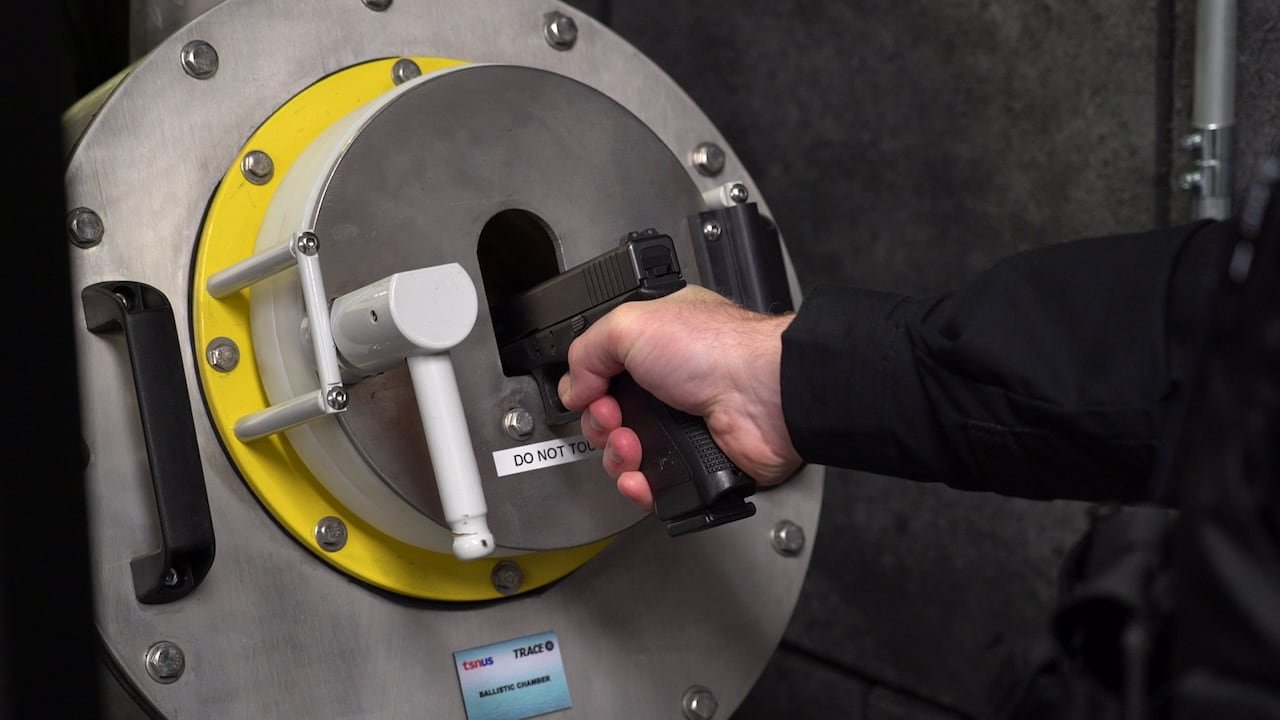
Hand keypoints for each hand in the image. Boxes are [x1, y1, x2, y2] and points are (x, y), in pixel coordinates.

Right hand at [557, 285, 802, 510]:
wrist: (765, 395)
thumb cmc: (718, 349)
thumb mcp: (630, 324)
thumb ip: (587, 351)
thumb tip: (574, 387)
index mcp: (656, 342)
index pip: (605, 369)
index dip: (589, 384)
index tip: (589, 391)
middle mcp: (671, 383)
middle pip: (610, 416)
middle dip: (600, 424)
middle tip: (612, 418)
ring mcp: (684, 424)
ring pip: (627, 454)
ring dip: (617, 455)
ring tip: (631, 445)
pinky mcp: (698, 461)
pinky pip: (655, 484)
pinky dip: (640, 486)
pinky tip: (638, 477)